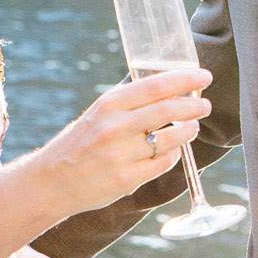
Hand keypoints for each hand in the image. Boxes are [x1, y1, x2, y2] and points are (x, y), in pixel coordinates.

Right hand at [38, 68, 212, 215]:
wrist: (52, 181)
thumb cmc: (82, 142)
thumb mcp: (100, 113)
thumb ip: (132, 103)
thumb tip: (175, 89)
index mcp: (109, 104)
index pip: (156, 85)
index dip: (185, 79)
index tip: (204, 76)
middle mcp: (115, 126)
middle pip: (168, 109)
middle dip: (194, 105)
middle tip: (205, 105)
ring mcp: (121, 154)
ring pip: (171, 138)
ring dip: (188, 130)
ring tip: (192, 127)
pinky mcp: (127, 179)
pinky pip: (164, 162)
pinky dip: (174, 154)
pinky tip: (173, 150)